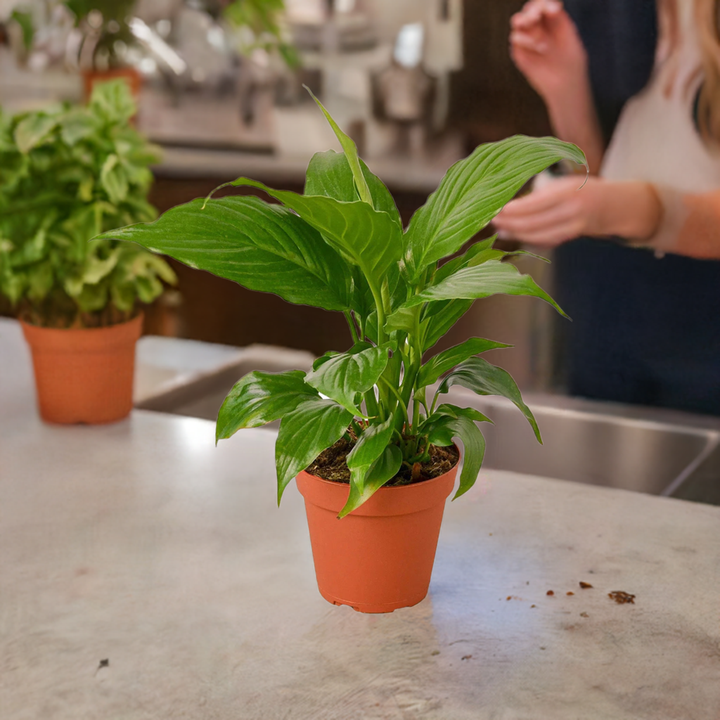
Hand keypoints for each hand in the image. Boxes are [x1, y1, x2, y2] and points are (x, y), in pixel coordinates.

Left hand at [493, 177, 662, 246]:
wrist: (615, 205)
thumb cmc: (583, 189)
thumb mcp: (565, 183)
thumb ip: (541, 193)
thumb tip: (510, 205)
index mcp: (568, 190)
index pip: (535, 203)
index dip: (514, 210)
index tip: (497, 209)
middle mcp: (572, 209)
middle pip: (533, 222)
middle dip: (510, 223)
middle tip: (492, 221)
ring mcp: (573, 225)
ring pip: (538, 235)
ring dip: (517, 234)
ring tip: (501, 230)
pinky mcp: (572, 236)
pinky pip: (546, 241)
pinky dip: (529, 239)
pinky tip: (516, 235)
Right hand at [509, 0, 587, 102]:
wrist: (565, 85)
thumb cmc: (572, 62)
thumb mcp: (570, 38)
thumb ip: (560, 22)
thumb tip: (549, 8)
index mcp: (552, 20)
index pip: (544, 5)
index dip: (546, 4)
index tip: (555, 11)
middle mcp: (538, 27)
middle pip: (528, 10)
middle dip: (532, 10)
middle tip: (536, 17)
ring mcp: (527, 39)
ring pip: (518, 21)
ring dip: (526, 23)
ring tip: (539, 36)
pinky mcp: (519, 52)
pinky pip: (515, 38)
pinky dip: (525, 39)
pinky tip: (539, 48)